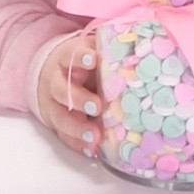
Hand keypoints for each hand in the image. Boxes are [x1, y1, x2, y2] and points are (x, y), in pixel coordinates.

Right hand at [37, 35, 100, 158]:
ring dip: (78, 128)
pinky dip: (78, 144)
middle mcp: (57, 82)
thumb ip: (108, 48)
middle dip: (79, 99)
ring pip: (61, 117)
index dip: (80, 57)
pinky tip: (92, 150)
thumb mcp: (90, 50)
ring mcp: (54, 106)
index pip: (70, 55)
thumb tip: (141, 43)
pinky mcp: (57, 125)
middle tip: (97, 106)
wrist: (52, 75)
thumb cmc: (81, 63)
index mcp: (66, 60)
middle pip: (61, 90)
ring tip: (95, 136)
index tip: (93, 59)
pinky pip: (65, 137)